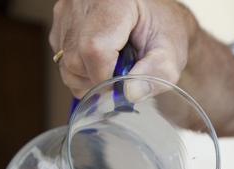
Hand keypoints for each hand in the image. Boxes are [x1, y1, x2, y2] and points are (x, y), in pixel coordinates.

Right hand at [49, 0, 196, 97]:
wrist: (155, 13)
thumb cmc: (164, 29)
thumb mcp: (170, 55)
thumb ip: (155, 75)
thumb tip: (130, 94)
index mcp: (113, 4)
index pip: (94, 49)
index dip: (106, 77)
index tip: (122, 85)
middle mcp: (83, 2)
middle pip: (75, 59)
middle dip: (97, 80)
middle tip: (121, 76)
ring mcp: (68, 11)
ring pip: (65, 62)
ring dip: (88, 77)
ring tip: (113, 66)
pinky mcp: (62, 20)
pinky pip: (63, 56)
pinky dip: (82, 67)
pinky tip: (102, 59)